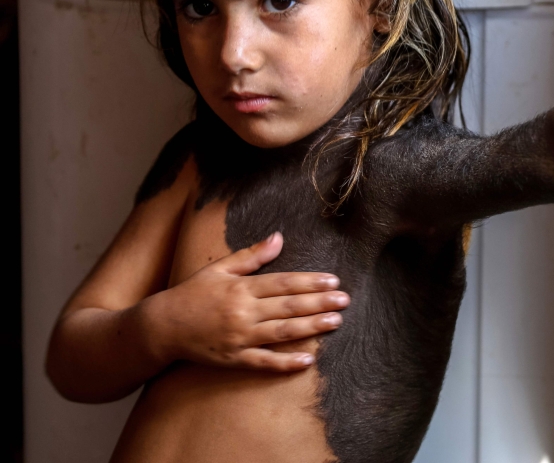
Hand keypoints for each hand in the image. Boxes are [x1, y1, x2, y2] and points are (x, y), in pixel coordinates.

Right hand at [142, 232, 348, 371]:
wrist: (161, 327)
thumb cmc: (192, 294)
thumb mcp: (220, 269)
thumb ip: (251, 255)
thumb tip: (278, 237)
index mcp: (241, 288)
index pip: (283, 283)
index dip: (310, 282)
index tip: (333, 280)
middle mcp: (243, 312)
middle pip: (288, 306)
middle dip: (320, 303)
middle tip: (345, 300)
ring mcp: (239, 337)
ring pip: (282, 332)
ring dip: (311, 327)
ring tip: (336, 321)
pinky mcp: (233, 359)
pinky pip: (263, 362)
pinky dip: (285, 363)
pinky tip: (307, 360)